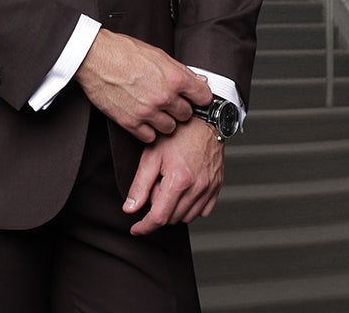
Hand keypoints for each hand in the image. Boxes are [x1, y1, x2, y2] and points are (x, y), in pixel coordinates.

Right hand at [74, 29, 211, 141]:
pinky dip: (148, 129)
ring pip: (170, 128)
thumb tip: (199, 81)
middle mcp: (164, 97)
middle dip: (180, 108)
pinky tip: (143, 117)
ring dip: (165, 121)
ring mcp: (147, 111)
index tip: (194, 97)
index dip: (199, 97)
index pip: (203, 97)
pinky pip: (150, 137)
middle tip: (169, 101)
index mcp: (174, 78)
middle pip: (186, 115)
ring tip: (154, 109)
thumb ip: (181, 70)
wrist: (95, 57)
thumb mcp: (158, 54)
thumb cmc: (124, 51)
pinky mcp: (130, 122)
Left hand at [123, 118, 223, 234]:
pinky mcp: (217, 186)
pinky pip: (203, 210)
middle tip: (155, 184)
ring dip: (174, 208)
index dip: (144, 227)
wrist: (203, 118)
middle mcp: (197, 188)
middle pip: (172, 218)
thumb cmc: (176, 133)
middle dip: (159, 208)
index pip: (159, 218)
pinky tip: (183, 189)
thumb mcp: (151, 155)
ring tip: (169, 182)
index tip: (136, 229)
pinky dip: (190, 206)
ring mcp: (210, 188)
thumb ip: (140, 186)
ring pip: (187, 216)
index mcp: (179, 181)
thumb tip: (130, 209)